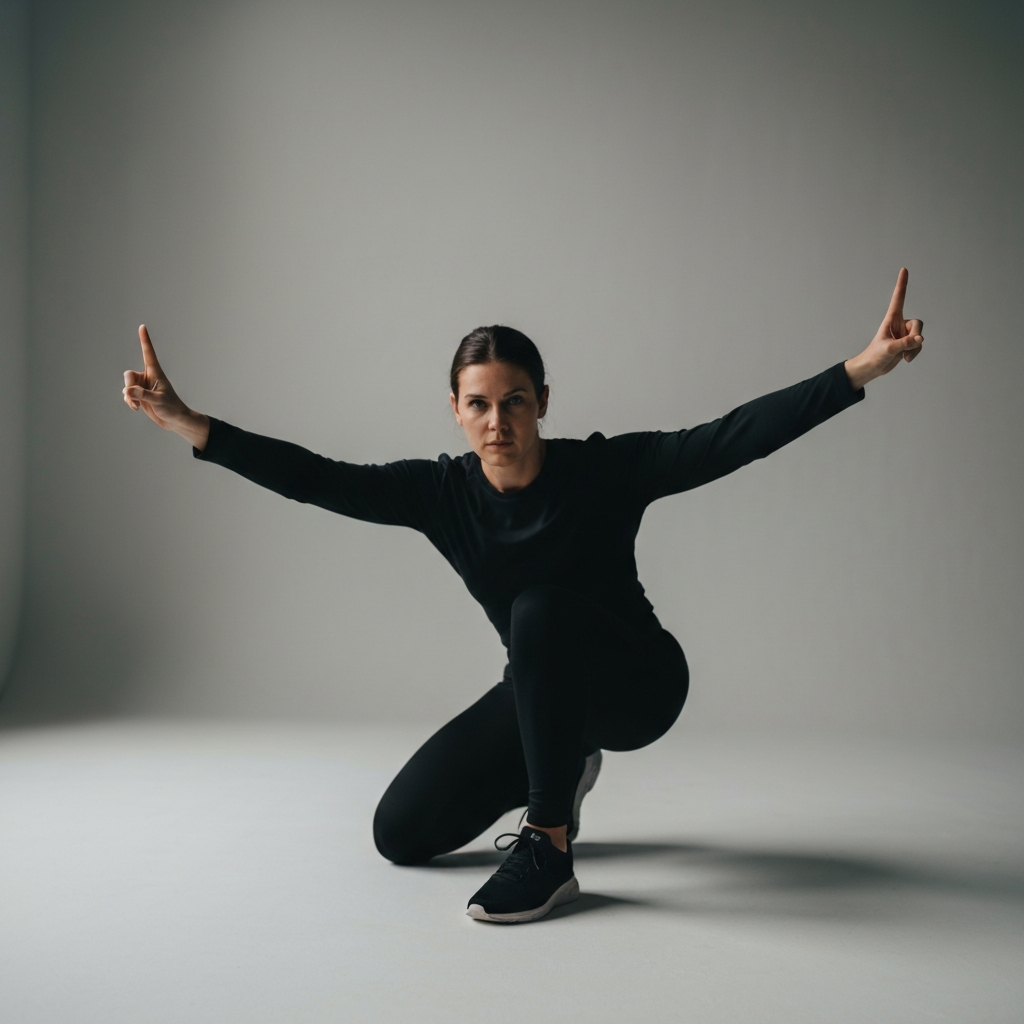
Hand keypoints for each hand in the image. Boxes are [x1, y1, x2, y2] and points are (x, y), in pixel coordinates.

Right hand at [123, 325, 209, 448]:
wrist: (175, 420)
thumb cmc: (172, 408)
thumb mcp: (158, 401)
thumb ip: (143, 395)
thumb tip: (128, 391)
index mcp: (155, 373)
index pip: (148, 353)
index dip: (145, 340)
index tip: (143, 326)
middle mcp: (148, 377)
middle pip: (129, 375)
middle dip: (128, 385)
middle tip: (134, 396)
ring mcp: (143, 386)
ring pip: (126, 385)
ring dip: (128, 396)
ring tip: (137, 405)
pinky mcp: (140, 396)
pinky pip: (127, 395)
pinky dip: (129, 401)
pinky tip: (136, 408)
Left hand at [844, 268, 923, 389]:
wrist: (872, 368)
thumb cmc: (874, 356)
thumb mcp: (889, 349)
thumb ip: (905, 343)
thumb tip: (920, 339)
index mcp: (891, 319)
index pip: (898, 299)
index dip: (901, 284)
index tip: (904, 270)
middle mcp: (899, 324)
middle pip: (917, 324)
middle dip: (915, 336)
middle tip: (908, 347)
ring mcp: (904, 334)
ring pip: (920, 335)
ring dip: (915, 347)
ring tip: (903, 355)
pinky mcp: (907, 342)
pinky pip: (919, 344)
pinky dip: (915, 352)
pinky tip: (906, 359)